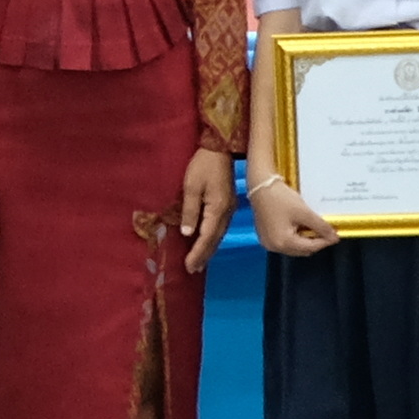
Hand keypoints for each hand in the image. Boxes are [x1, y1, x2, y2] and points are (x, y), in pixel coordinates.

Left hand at [177, 144, 232, 272]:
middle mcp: (226, 213)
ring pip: (219, 235)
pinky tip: (207, 242)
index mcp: (218, 209)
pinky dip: (212, 238)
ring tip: (198, 261)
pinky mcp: (228, 204)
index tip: (188, 266)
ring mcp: (230, 209)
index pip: (206, 237)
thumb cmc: (203, 165)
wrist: (220, 148)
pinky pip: (220, 227)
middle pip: (215, 240)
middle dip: (204, 256)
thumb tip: (188, 233)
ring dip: (208, 249)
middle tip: (193, 270)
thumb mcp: (191, 186)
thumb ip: (190, 211)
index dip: (197, 253)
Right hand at [246, 173, 337, 257]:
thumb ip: (320, 226)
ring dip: (305, 240)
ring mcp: (268, 242)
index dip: (325, 242)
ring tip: (312, 226)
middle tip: (325, 230)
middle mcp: (274, 247)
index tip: (336, 236)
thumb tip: (334, 237)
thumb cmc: (280, 198)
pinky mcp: (265, 236)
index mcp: (283, 243)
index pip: (310, 247)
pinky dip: (294, 237)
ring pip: (294, 247)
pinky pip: (285, 242)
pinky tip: (299, 225)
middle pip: (302, 250)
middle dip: (315, 242)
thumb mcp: (304, 212)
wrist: (260, 185)